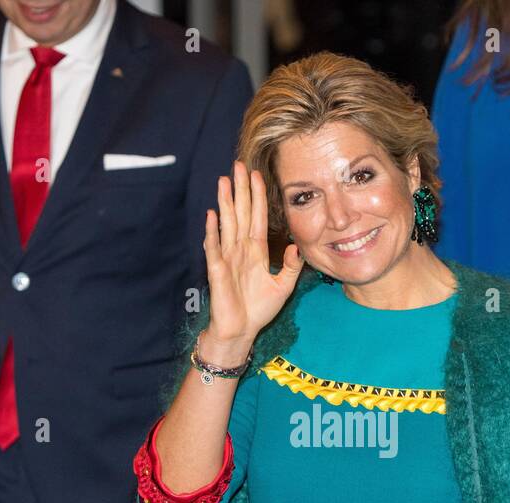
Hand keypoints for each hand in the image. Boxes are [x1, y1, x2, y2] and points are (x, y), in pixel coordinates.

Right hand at [202, 160, 304, 353]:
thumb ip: (291, 267)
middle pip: (241, 213)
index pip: (258, 217)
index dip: (258, 197)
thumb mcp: (283, 287)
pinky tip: (211, 215)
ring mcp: (228, 258)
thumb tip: (297, 247)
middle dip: (240, 190)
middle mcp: (241, 250)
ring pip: (227, 224)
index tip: (257, 175)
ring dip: (225, 203)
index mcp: (256, 251)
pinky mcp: (217, 271)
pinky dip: (213, 232)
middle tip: (238, 165)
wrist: (241, 331)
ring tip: (223, 181)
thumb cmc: (258, 309)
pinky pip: (214, 248)